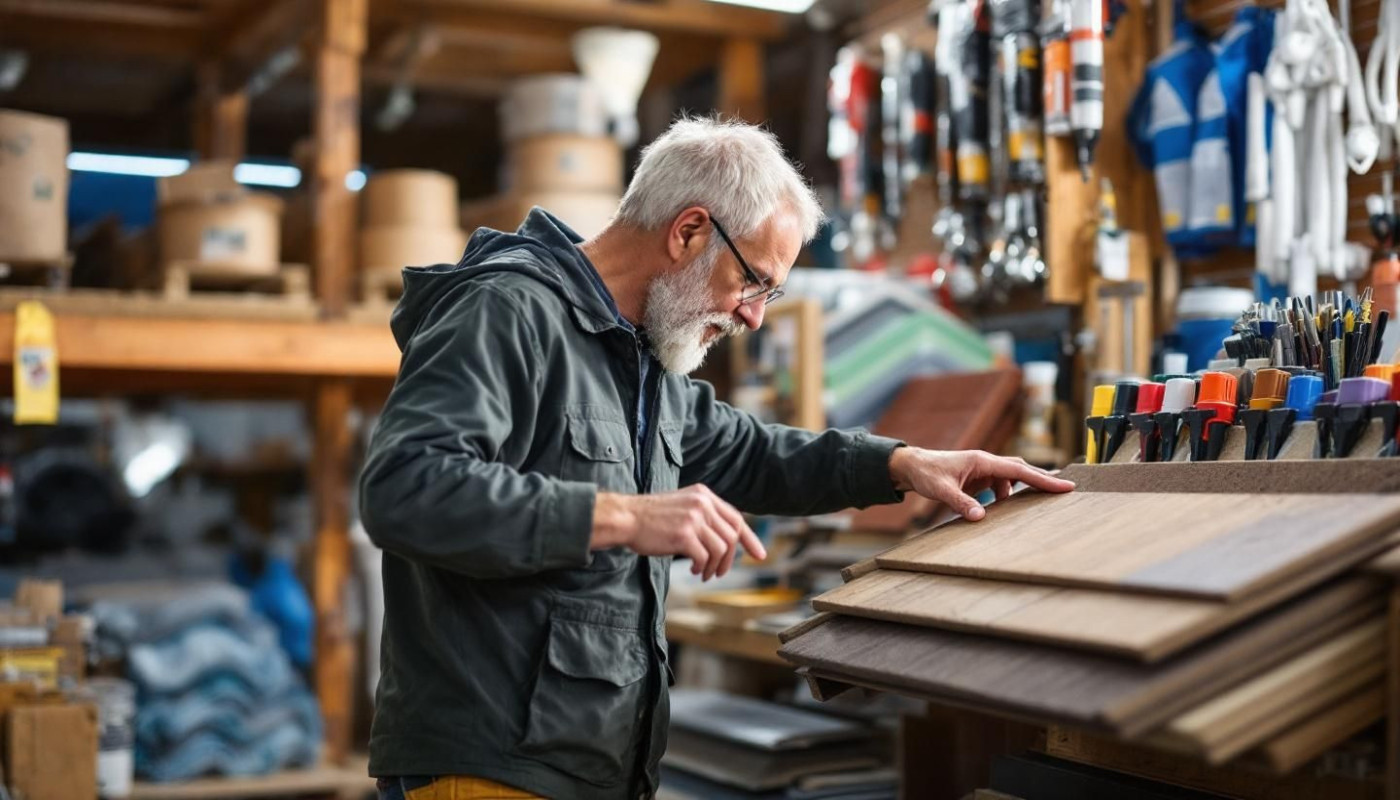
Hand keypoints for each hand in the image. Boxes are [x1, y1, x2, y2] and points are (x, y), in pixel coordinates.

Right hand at [591, 485, 766, 579]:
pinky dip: (703, 567)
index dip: (750, 538)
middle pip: (732, 536)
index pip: (736, 518)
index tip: (759, 555)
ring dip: (716, 566)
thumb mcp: (683, 506)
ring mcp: (694, 518)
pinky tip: (695, 570)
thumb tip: (728, 539)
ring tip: (705, 572)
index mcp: (704, 495)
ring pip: (721, 549)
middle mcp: (702, 503)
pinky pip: (705, 557)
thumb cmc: (651, 518)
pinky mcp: (684, 534)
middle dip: (730, 559)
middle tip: (720, 573)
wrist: (626, 518)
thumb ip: (704, 515)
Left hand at [888, 448, 1074, 520]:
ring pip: (1012, 479)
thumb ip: (960, 502)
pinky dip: (1005, 496)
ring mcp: (983, 470)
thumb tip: (980, 517)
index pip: (1020, 470)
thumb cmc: (926, 473)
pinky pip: (999, 486)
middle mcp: (986, 463)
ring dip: (1021, 491)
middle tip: (1065, 491)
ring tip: (1036, 505)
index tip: (1065, 485)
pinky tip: (1002, 508)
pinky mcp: (978, 478)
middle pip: (1022, 470)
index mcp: (982, 461)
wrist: (911, 466)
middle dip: (1042, 481)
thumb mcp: (941, 490)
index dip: (1043, 479)